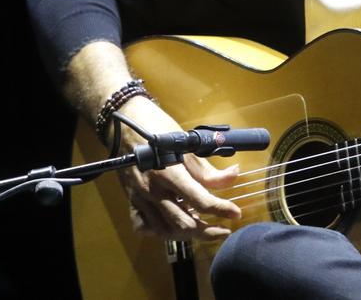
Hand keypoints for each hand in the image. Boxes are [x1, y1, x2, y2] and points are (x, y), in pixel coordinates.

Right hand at [114, 96, 241, 239]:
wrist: (124, 125)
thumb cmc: (157, 128)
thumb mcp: (186, 143)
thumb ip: (207, 169)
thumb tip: (234, 175)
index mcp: (169, 173)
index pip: (200, 201)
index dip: (222, 210)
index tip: (236, 214)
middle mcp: (153, 191)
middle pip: (183, 224)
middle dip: (207, 231)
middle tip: (223, 229)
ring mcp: (139, 198)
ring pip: (165, 231)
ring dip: (187, 234)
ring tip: (203, 228)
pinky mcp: (131, 200)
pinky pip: (144, 227)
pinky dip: (160, 231)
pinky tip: (172, 225)